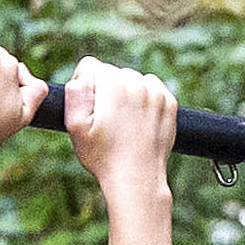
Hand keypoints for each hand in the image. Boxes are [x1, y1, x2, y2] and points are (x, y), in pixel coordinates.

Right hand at [58, 58, 176, 191]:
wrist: (137, 178)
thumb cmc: (103, 155)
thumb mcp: (75, 127)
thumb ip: (75, 93)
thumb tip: (83, 76)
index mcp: (112, 84)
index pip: (90, 65)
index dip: (83, 85)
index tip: (88, 108)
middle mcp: (137, 82)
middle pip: (112, 72)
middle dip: (106, 89)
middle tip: (106, 120)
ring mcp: (156, 92)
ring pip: (132, 80)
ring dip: (126, 93)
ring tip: (122, 122)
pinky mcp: (170, 102)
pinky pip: (151, 89)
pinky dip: (144, 99)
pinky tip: (138, 121)